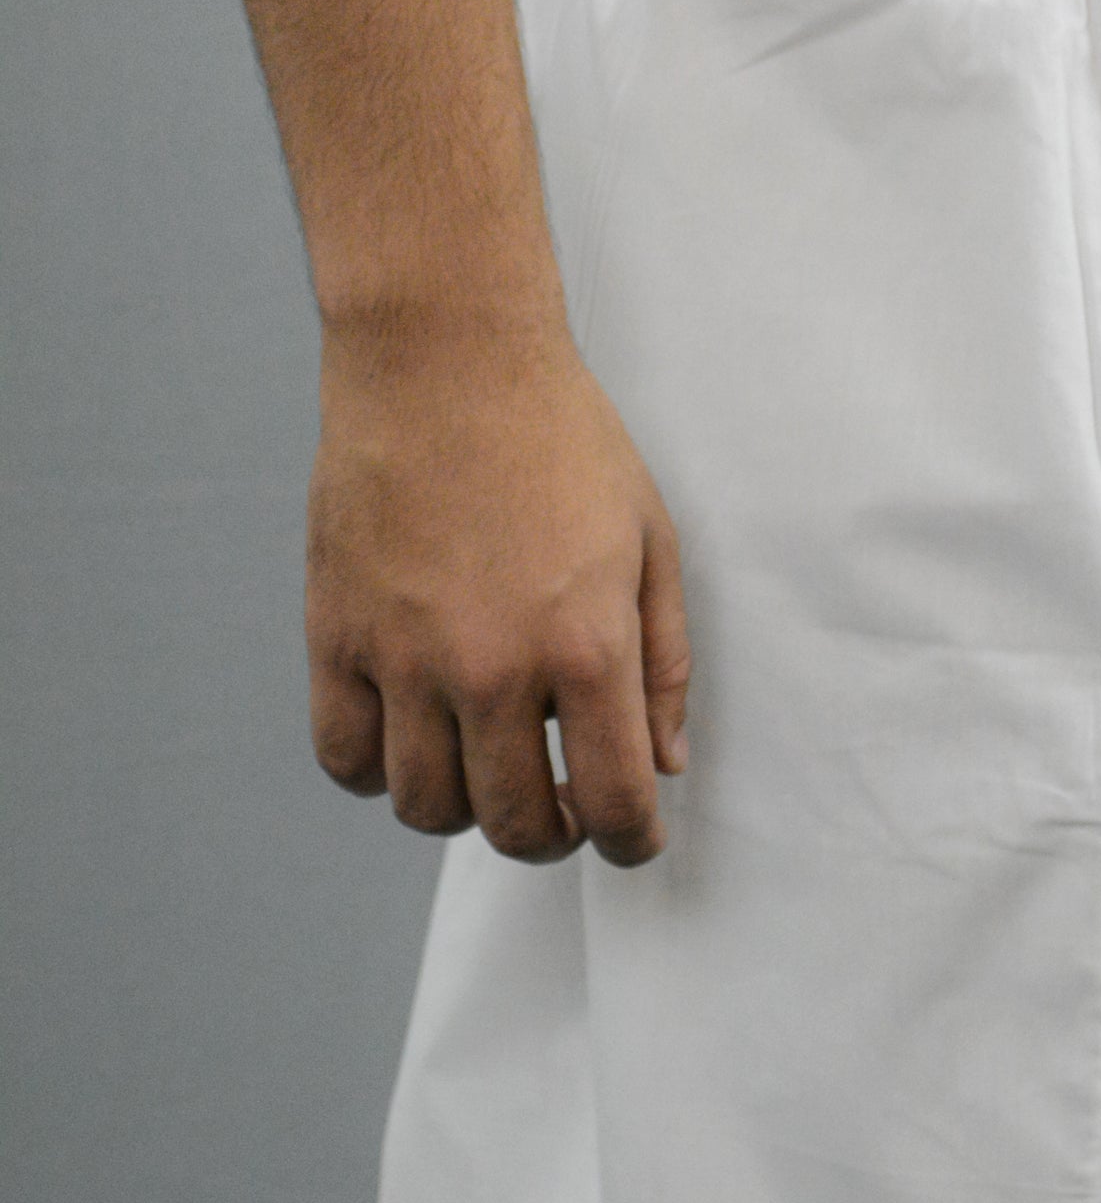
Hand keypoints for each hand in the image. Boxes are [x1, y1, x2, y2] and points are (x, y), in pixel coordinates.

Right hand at [305, 316, 689, 862]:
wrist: (445, 360)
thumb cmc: (560, 440)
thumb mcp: (650, 541)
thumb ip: (663, 664)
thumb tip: (664, 763)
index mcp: (585, 646)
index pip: (614, 802)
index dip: (632, 842)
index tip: (632, 840)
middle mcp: (492, 667)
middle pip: (517, 826)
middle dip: (554, 836)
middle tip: (563, 806)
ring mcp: (404, 657)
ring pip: (426, 807)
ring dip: (467, 808)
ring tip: (487, 762)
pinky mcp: (334, 635)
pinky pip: (344, 757)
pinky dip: (378, 771)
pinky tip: (412, 736)